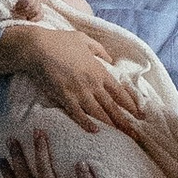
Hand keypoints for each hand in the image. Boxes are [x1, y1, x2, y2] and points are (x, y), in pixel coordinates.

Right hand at [9, 18, 146, 132]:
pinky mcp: (65, 97)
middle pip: (112, 106)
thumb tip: (110, 59)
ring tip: (120, 137)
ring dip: (110, 126)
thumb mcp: (84, 39)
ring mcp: (79, 92)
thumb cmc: (60, 41)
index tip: (139, 114)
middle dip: (125, 122)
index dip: (130, 104)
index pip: (119, 91)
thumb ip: (99, 50)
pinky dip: (86, 124)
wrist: (38, 47)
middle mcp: (92, 84)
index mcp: (99, 71)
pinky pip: (78, 114)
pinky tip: (95, 132)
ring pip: (99, 113)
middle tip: (135, 134)